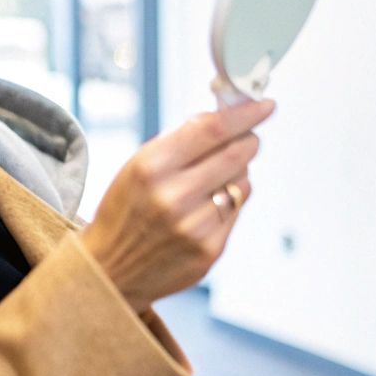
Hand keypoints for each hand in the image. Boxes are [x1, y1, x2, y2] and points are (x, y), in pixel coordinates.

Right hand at [80, 98, 274, 313]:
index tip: (265, 105)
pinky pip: (237, 210)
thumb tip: (226, 116)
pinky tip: (208, 208)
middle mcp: (174, 195)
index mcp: (152, 166)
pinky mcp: (209, 249)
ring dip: (238, 174)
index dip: (246, 113)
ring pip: (243, 183)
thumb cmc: (126, 209)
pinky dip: (231, 202)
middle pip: (236, 154)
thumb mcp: (138, 165)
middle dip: (249, 140)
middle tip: (249, 137)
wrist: (111, 270)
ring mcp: (194, 226)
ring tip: (213, 181)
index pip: (213, 129)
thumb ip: (181, 141)